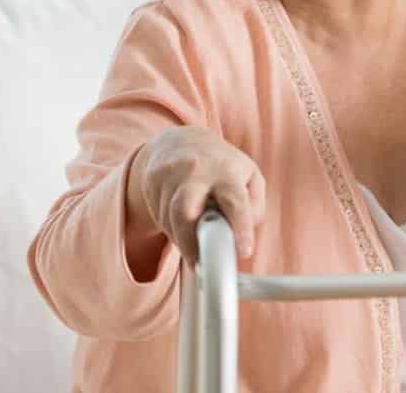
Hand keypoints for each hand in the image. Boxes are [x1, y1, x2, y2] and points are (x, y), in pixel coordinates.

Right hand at [128, 125, 265, 267]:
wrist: (180, 142)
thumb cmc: (221, 165)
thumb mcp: (249, 176)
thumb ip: (254, 206)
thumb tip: (245, 232)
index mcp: (226, 170)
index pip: (234, 201)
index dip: (240, 227)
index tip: (245, 252)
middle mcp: (196, 171)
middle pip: (185, 212)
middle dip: (190, 242)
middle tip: (200, 262)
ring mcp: (170, 175)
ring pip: (170, 221)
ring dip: (182, 240)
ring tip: (194, 240)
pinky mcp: (152, 183)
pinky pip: (158, 218)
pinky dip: (171, 229)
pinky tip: (180, 223)